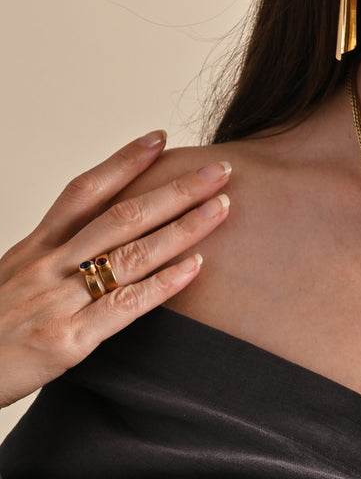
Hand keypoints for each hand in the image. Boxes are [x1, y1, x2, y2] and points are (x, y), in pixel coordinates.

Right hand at [0, 131, 229, 407]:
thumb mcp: (13, 285)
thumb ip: (52, 268)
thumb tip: (92, 254)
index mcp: (35, 249)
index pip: (83, 193)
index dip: (123, 163)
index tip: (159, 139)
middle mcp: (48, 265)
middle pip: (121, 215)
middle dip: (174, 189)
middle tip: (219, 170)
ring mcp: (59, 300)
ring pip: (131, 253)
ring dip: (182, 228)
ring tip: (221, 208)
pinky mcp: (67, 339)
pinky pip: (125, 304)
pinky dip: (164, 284)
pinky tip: (197, 266)